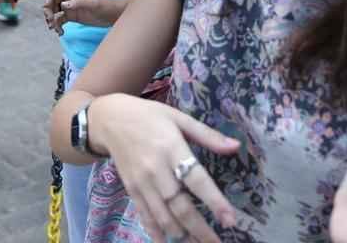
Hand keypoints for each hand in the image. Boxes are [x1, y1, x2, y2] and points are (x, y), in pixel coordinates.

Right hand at [43, 0, 125, 32]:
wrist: (114, 15)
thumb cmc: (106, 5)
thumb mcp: (94, 3)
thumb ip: (79, 2)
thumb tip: (64, 5)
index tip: (47, 8)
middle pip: (52, 1)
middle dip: (49, 11)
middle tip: (51, 22)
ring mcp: (70, 7)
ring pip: (54, 12)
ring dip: (52, 21)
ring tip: (56, 29)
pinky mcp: (72, 16)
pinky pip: (60, 20)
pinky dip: (57, 26)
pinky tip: (61, 32)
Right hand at [89, 93, 240, 242]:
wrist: (110, 119)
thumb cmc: (149, 116)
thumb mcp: (179, 117)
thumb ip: (207, 135)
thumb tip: (236, 146)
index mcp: (171, 147)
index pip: (196, 179)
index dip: (214, 201)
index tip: (230, 219)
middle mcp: (156, 169)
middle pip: (179, 204)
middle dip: (200, 228)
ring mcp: (141, 182)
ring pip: (162, 215)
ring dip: (181, 234)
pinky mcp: (131, 189)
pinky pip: (145, 215)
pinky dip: (156, 231)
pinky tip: (167, 242)